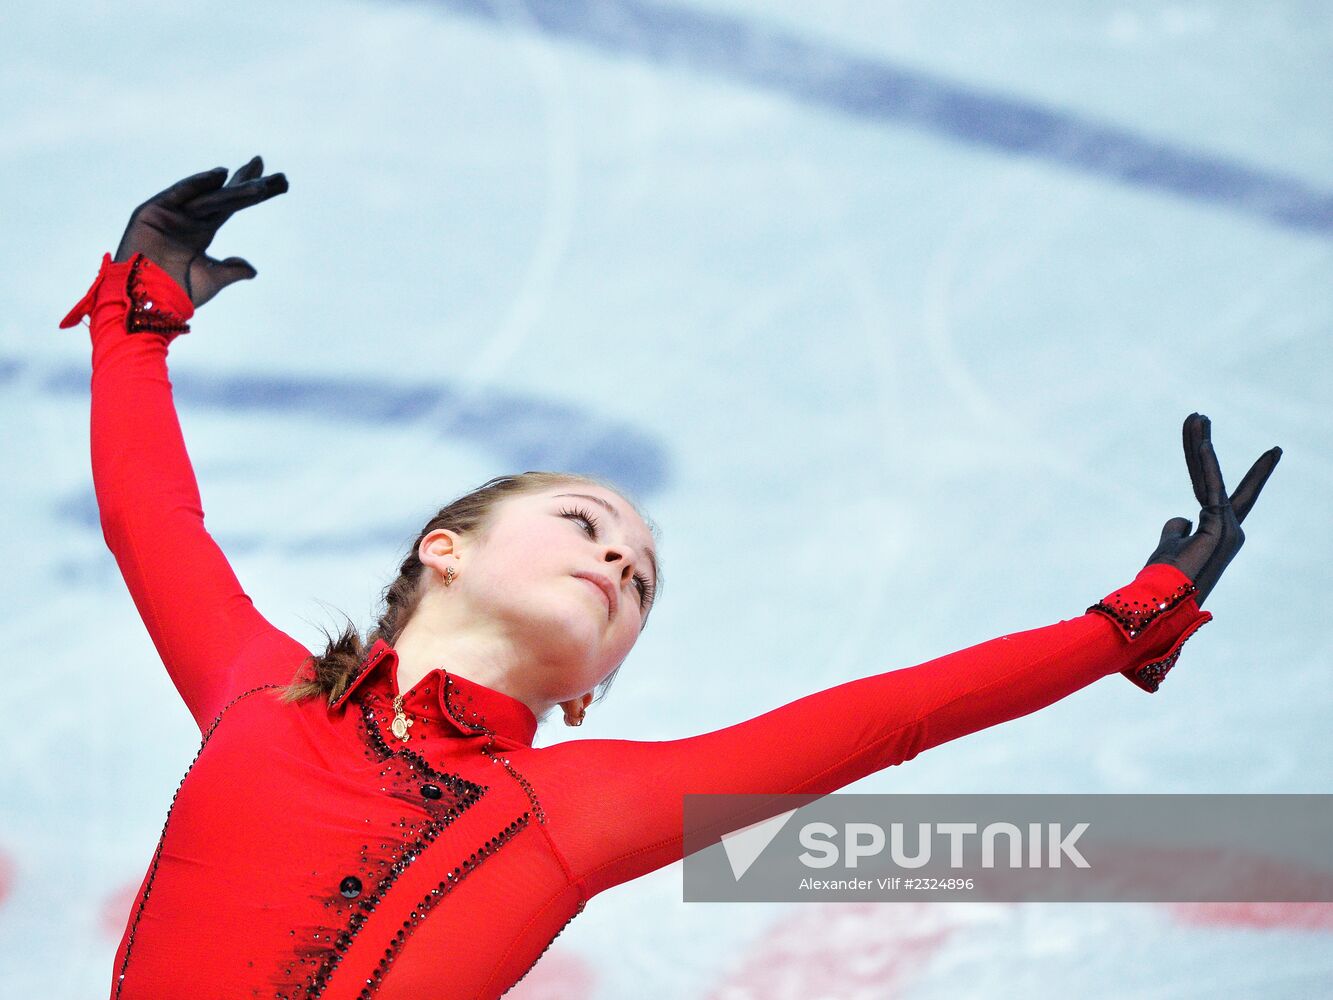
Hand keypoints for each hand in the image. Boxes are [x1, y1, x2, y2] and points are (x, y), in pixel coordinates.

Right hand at [113, 156, 288, 307]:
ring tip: (255, 173)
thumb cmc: (177, 292)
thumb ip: (231, 271)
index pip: (233, 206)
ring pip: (209, 196)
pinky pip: (179, 193)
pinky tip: (219, 175)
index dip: (252, 192)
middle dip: (245, 180)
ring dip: (232, 186)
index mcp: (202, 231)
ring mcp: (173, 213)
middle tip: (265, 164)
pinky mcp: (154, 211)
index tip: (276, 181)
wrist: (148, 301)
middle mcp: (190, 218)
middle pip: (224, 195)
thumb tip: (252, 270)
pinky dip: (197, 183)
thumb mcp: (212, 279)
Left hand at [1143, 412, 1280, 607]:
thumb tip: (1181, 518)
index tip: (1257, 447)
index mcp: (1217, 531)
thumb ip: (1176, 529)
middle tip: (1197, 415)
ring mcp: (1226, 527)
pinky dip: (1205, 463)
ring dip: (1199, 444)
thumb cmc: (1163, 579)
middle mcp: (1228, 527)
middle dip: (1203, 445)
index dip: (1218, 466)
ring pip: (1209, 476)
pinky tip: (1202, 441)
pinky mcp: (1219, 525)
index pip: (1217, 490)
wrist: (1162, 602)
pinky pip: (1210, 486)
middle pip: (1212, 477)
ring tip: (1195, 415)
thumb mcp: (1169, 546)